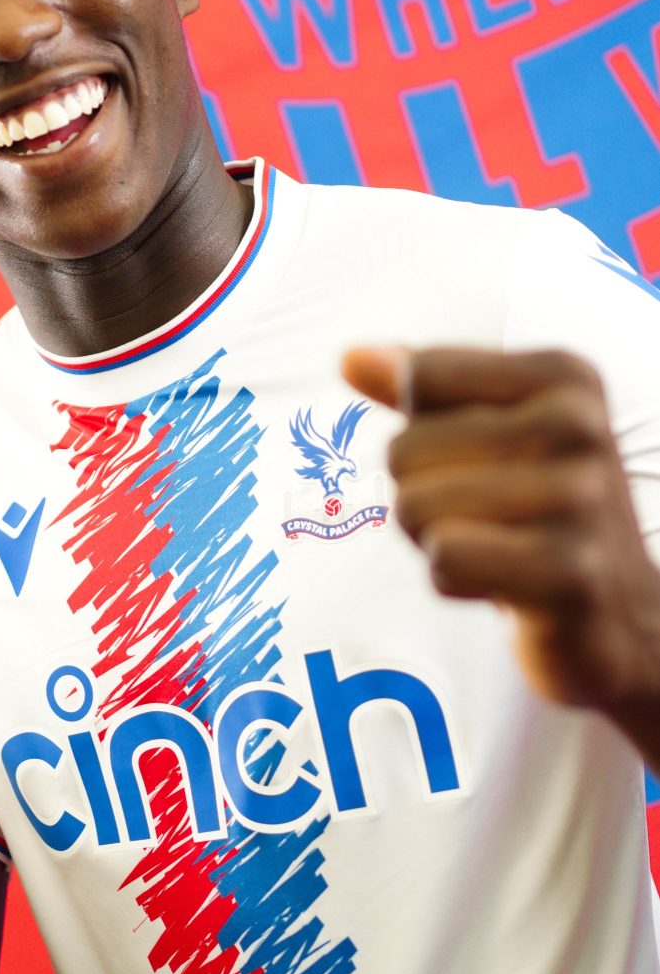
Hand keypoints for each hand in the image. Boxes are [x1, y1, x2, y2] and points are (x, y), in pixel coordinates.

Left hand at [342, 346, 659, 721]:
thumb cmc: (540, 512)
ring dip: (435, 541)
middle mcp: (580, 426)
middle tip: (485, 520)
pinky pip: (444, 561)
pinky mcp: (568, 574)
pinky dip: (452, 581)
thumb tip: (349, 357)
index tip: (479, 461)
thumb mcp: (493, 432)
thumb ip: (426, 389)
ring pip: (416, 507)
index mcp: (565, 375)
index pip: (421, 376)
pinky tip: (502, 585)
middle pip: (404, 449)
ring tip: (494, 549)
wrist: (624, 615)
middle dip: (422, 495)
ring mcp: (580, 501)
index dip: (422, 429)